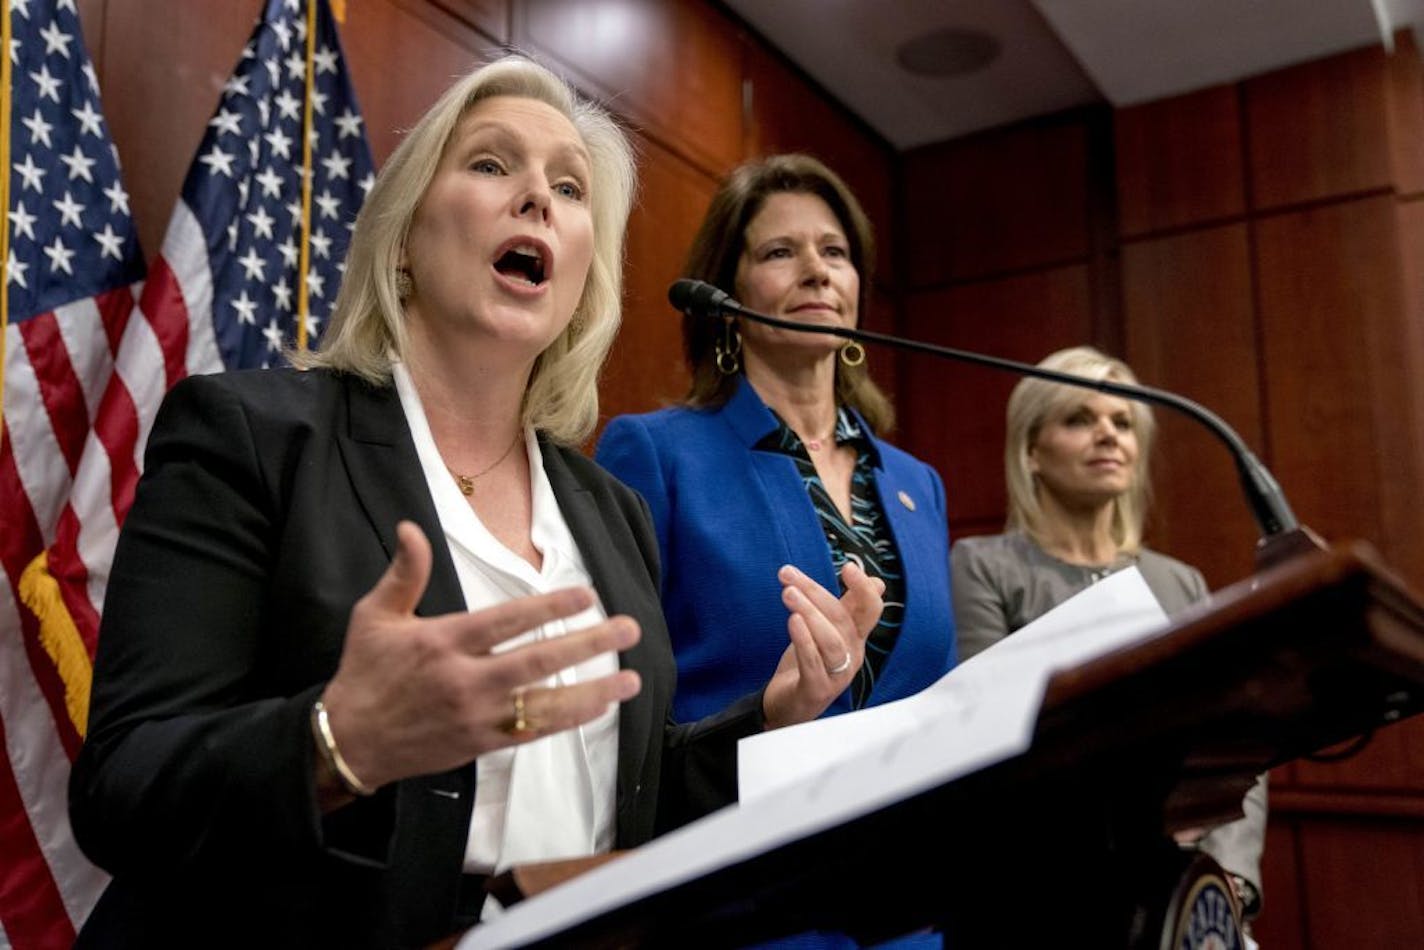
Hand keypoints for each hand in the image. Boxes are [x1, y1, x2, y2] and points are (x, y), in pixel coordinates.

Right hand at [318, 521, 641, 793]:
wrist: (348, 740)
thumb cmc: (365, 672)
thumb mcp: (374, 616)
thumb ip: (403, 573)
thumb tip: (410, 527)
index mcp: (444, 642)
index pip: (508, 621)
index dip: (550, 606)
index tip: (587, 595)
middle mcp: (465, 680)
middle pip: (538, 661)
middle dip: (587, 644)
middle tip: (628, 629)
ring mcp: (476, 716)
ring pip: (544, 703)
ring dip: (592, 691)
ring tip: (632, 680)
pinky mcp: (480, 744)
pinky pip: (532, 732)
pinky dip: (567, 720)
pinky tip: (597, 707)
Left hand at [761, 561, 883, 729]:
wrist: (789, 706)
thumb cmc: (808, 664)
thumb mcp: (827, 631)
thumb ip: (847, 607)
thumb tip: (876, 581)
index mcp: (856, 637)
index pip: (870, 609)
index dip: (863, 588)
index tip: (848, 566)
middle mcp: (852, 654)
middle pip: (843, 619)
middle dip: (816, 592)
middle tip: (788, 574)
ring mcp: (837, 675)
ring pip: (831, 640)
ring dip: (809, 612)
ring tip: (787, 593)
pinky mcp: (817, 689)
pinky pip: (813, 662)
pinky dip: (804, 640)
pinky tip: (792, 621)